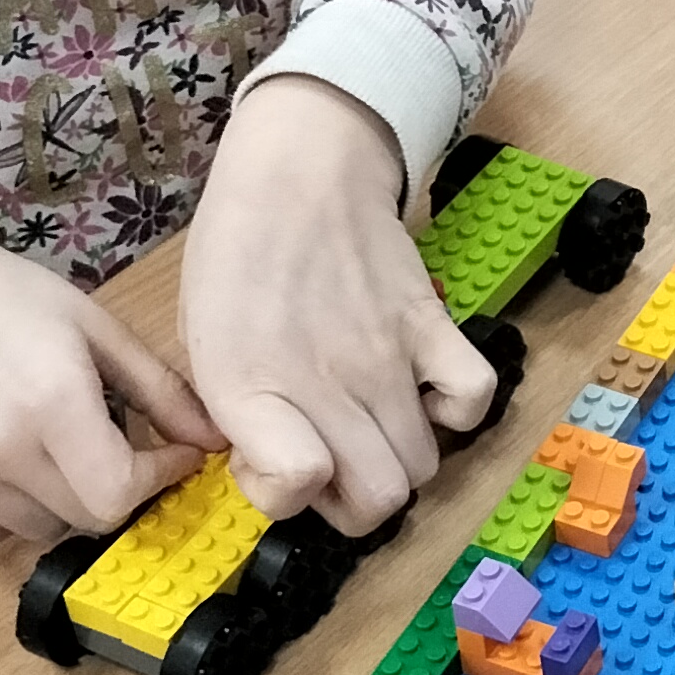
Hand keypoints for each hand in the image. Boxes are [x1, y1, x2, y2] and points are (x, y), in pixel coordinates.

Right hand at [0, 209, 218, 554]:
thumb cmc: (6, 299)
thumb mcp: (95, 328)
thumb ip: (160, 391)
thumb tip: (216, 443)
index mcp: (50, 400)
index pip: (120, 493)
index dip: (157, 480)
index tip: (168, 456)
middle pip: (83, 518)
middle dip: (114, 488)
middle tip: (107, 447)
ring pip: (36, 529)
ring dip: (58, 500)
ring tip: (45, 445)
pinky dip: (2, 516)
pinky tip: (0, 465)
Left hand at [182, 75, 499, 531]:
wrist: (298, 172)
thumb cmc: (238, 255)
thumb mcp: (202, 343)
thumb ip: (232, 415)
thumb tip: (271, 467)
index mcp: (249, 389)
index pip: (292, 491)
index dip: (283, 496)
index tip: (269, 461)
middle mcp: (324, 385)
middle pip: (376, 503)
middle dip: (349, 501)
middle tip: (328, 457)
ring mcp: (387, 360)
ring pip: (422, 469)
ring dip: (396, 462)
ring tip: (368, 424)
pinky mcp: (432, 328)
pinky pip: (472, 398)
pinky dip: (455, 411)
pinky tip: (422, 394)